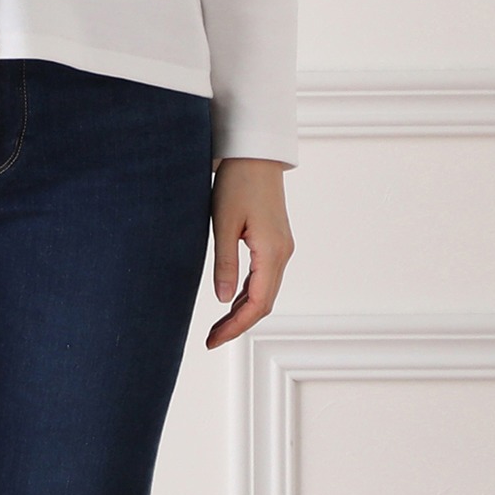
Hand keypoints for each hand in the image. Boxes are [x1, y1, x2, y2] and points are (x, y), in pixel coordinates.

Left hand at [205, 157, 294, 348]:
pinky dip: (247, 293)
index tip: (213, 340)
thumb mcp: (223, 223)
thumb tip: (222, 301)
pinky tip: (230, 300)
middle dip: (238, 324)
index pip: (257, 304)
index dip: (235, 326)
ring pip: (265, 292)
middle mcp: (282, 254)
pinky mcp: (275, 241)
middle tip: (211, 339)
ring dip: (242, 310)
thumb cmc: (237, 183)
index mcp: (271, 253)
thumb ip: (224, 263)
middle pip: (263, 303)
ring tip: (217, 326)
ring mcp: (281, 248)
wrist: (255, 155)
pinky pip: (264, 277)